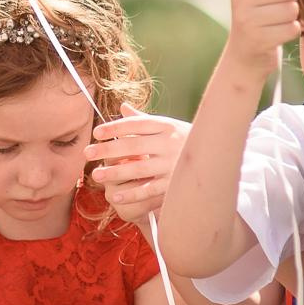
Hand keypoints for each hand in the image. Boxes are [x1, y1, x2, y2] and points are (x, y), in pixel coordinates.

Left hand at [85, 107, 188, 224]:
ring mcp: (173, 164)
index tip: (96, 133)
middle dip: (108, 150)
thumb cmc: (185, 140)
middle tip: (87, 153)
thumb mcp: (168, 127)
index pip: (136, 125)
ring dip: (115, 172)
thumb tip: (122, 107)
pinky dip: (132, 194)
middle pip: (133, 146)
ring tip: (96, 175)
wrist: (216, 161)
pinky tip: (115, 197)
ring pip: (139, 168)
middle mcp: (170, 143)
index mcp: (167, 126)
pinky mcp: (175, 184)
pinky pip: (150, 190)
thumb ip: (143, 120)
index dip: (116, 128)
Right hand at [225, 0, 299, 77]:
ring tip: (278, 20)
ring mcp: (247, 20)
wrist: (245, 52)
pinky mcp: (259, 39)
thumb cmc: (259, 13)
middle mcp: (240, 0)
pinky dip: (291, 31)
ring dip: (291, 16)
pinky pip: (292, 28)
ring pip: (292, 9)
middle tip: (280, 4)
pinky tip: (278, 33)